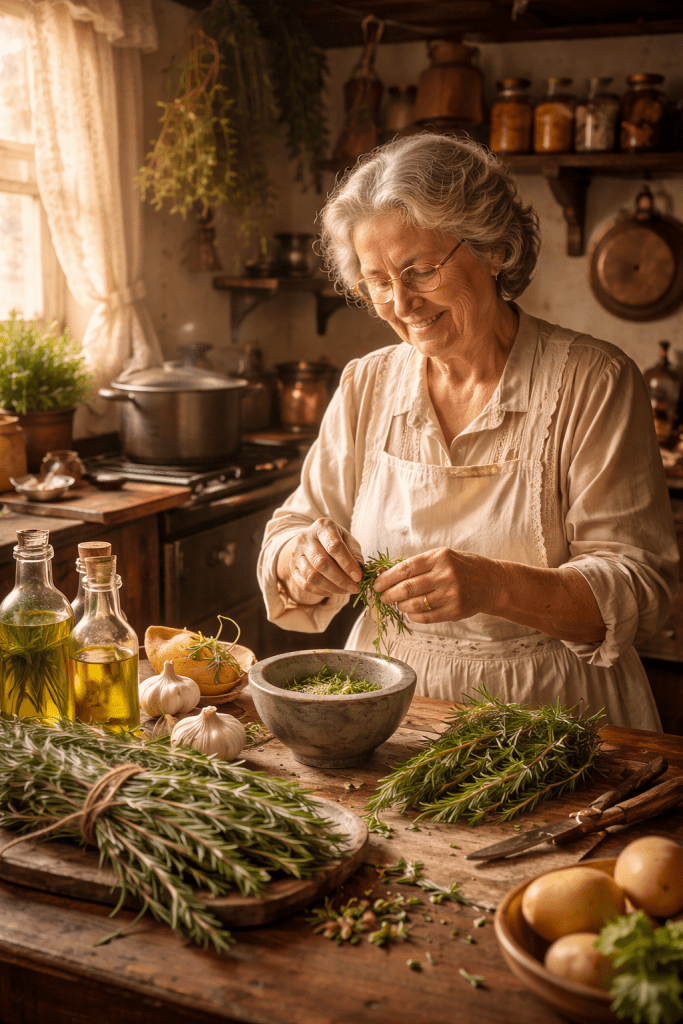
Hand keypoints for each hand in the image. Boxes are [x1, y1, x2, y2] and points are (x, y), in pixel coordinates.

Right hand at [285, 518, 361, 598]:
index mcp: (322, 526)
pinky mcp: (292, 567)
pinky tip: (332, 591)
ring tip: (345, 591)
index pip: (334, 546)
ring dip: (331, 587)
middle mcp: (305, 538)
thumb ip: (354, 552)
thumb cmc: (335, 539)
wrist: (313, 540)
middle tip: (354, 588)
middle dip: (340, 579)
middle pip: (321, 563)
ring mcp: (296, 553)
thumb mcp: (347, 539)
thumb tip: (360, 568)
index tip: (359, 577)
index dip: (347, 564)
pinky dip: (320, 591)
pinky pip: (305, 584)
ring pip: (312, 575)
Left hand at [372, 547, 502, 622]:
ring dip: (399, 606)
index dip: (386, 578)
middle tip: (381, 597)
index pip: (405, 569)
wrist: (491, 582)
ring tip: (396, 604)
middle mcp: (445, 575)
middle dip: (388, 594)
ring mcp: (451, 594)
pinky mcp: (455, 611)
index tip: (376, 584)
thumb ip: (418, 564)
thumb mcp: (442, 556)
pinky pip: (426, 617)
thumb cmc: (462, 567)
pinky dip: (413, 616)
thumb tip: (386, 573)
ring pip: (414, 605)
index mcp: (439, 557)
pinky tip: (410, 612)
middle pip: (407, 588)